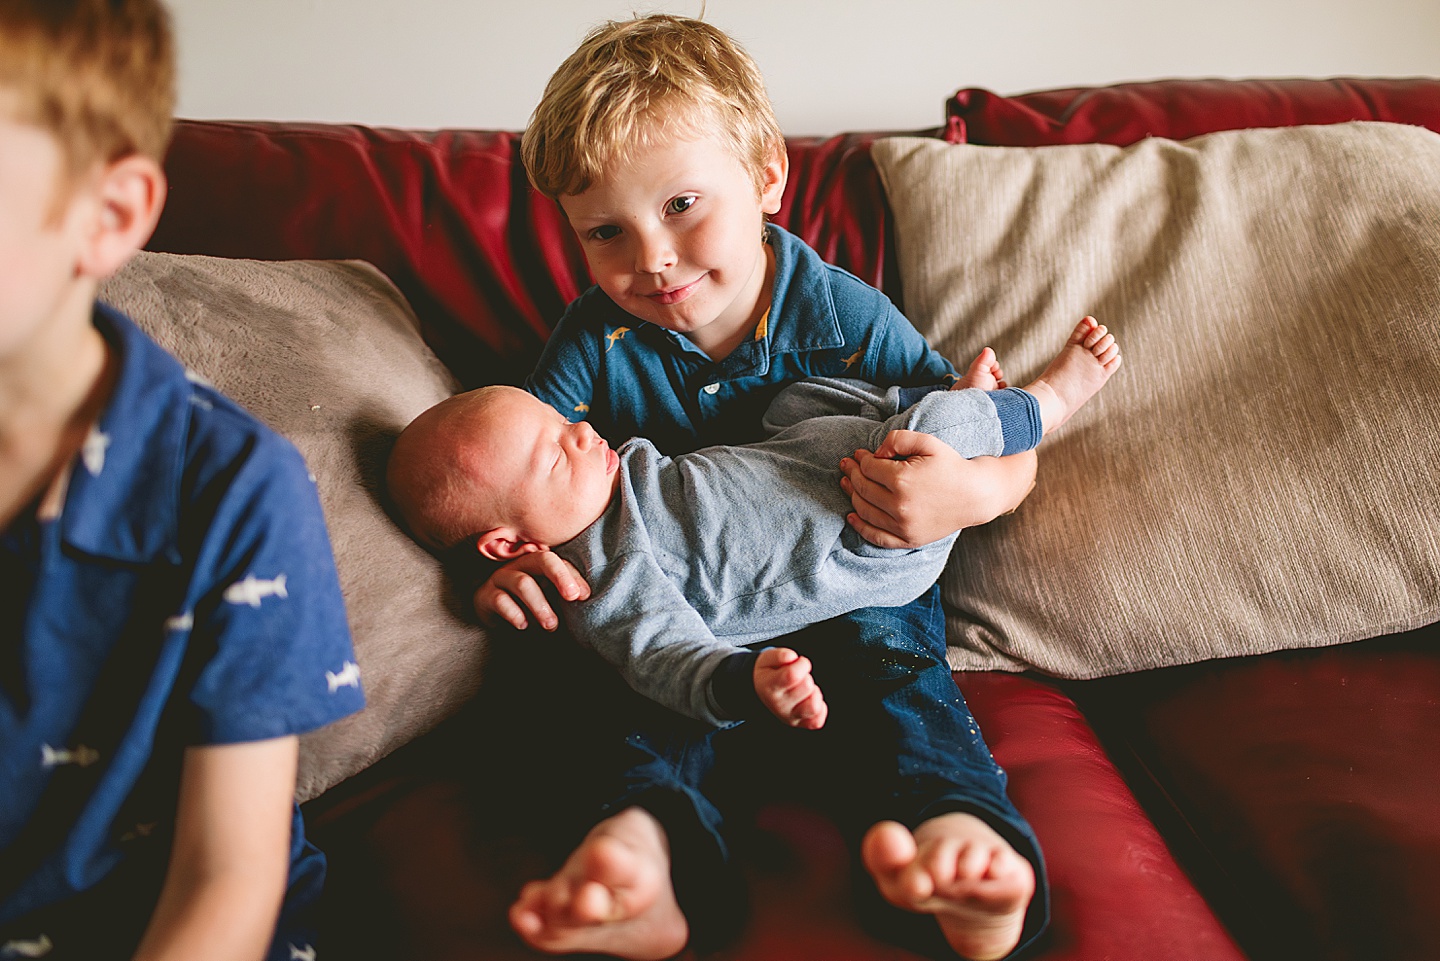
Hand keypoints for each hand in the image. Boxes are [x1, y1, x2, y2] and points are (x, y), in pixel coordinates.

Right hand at [472, 551, 589, 630]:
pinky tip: (523, 625)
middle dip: (560, 577)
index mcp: (537, 561)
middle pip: (542, 560)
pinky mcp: (485, 595)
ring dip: (540, 605)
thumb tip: (584, 597)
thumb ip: (562, 593)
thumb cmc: (526, 602)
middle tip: (572, 597)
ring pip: (522, 583)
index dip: (572, 576)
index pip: (558, 561)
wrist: (492, 612)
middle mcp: (519, 564)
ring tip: (551, 625)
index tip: (584, 595)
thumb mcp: (546, 596)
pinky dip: (514, 614)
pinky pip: (500, 600)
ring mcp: (501, 577)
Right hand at [754, 647, 827, 728]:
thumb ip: (778, 655)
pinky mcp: (800, 724)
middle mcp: (780, 705)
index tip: (800, 661)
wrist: (761, 692)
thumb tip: (792, 657)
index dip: (802, 664)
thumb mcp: (766, 659)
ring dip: (814, 693)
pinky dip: (820, 709)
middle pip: (807, 687)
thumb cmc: (768, 674)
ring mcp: (790, 717)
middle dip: (807, 676)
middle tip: (799, 676)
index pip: (793, 675)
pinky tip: (810, 699)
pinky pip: (817, 721)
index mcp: (770, 687)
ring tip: (805, 688)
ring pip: (814, 707)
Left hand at [840, 431, 1036, 548]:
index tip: (858, 454)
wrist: (976, 495)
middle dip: (851, 475)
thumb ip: (898, 439)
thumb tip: (874, 454)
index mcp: (902, 480)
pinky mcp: (908, 539)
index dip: (860, 459)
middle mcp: (899, 506)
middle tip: (846, 466)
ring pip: (865, 511)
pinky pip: (876, 537)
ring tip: (846, 484)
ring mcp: (903, 526)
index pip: (869, 469)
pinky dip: (860, 527)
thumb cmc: (952, 466)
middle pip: (863, 489)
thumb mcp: (928, 442)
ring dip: (851, 496)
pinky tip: (851, 515)